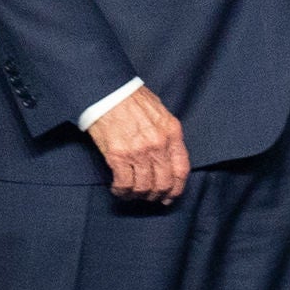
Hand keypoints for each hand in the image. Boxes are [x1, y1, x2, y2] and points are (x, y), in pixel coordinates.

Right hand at [85, 86, 187, 203]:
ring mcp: (138, 151)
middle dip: (156, 195)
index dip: (177, 188)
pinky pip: (124, 184)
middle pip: (163, 183)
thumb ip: (167, 134)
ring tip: (131, 193)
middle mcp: (158, 145)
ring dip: (137, 195)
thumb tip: (167, 156)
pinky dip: (121, 191)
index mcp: (171, 133)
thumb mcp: (160, 112)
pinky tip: (118, 189)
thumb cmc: (131, 99)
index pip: (181, 169)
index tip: (170, 196)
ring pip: (144, 187)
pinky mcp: (118, 156)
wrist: (107, 92)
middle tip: (148, 197)